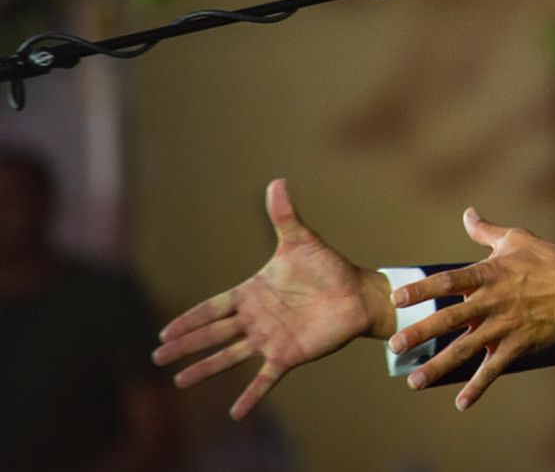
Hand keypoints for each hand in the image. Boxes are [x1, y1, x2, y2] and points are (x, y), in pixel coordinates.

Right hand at [152, 179, 392, 419]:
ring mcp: (270, 338)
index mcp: (252, 293)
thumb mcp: (301, 240)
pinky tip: (235, 412)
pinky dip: (251, 394)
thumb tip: (276, 181)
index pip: (213, 307)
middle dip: (185, 345)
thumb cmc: (328, 267)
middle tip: (157, 357)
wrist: (357, 293)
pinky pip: (266, 378)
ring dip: (206, 369)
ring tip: (179, 382)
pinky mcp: (289, 354)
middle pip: (213, 333)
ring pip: (230, 356)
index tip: (163, 331)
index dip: (189, 319)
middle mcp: (256, 318)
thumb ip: (285, 215)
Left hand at [387, 208, 554, 409]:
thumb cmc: (548, 260)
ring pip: (466, 349)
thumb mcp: (516, 239)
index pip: (449, 281)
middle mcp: (493, 301)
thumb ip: (485, 231)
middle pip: (450, 318)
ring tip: (414, 381)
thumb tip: (467, 213)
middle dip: (420, 332)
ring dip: (439, 366)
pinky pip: (494, 369)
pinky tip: (461, 404)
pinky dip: (478, 387)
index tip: (397, 298)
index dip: (422, 289)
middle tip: (395, 346)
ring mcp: (505, 326)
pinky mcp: (518, 345)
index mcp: (489, 274)